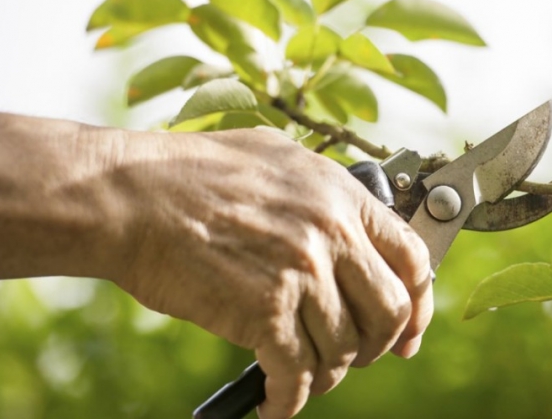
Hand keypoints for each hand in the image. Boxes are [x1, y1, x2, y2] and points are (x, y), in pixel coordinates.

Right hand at [113, 128, 433, 418]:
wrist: (131, 195)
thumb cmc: (193, 172)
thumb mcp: (277, 158)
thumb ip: (323, 192)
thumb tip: (351, 222)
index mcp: (341, 195)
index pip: (412, 259)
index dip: (419, 303)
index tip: (410, 331)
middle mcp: (331, 234)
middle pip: (390, 312)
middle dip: (378, 346)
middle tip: (358, 356)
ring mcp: (300, 273)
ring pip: (344, 349)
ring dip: (329, 373)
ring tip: (306, 375)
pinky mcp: (263, 312)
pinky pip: (296, 374)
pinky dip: (289, 400)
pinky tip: (276, 403)